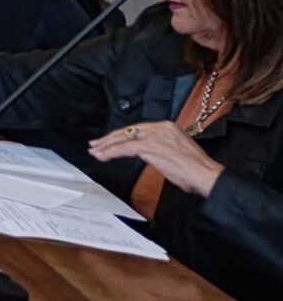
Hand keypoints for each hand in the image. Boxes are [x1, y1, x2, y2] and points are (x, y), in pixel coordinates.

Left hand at [89, 122, 226, 197]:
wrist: (205, 174)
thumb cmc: (194, 168)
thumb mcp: (174, 151)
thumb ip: (157, 147)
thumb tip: (143, 152)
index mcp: (167, 126)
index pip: (138, 129)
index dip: (121, 135)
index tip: (109, 141)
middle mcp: (160, 127)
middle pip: (128, 131)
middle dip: (110, 139)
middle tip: (96, 145)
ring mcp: (155, 136)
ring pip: (124, 139)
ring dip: (107, 146)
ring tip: (95, 151)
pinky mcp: (151, 146)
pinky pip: (126, 148)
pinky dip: (112, 152)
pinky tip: (103, 156)